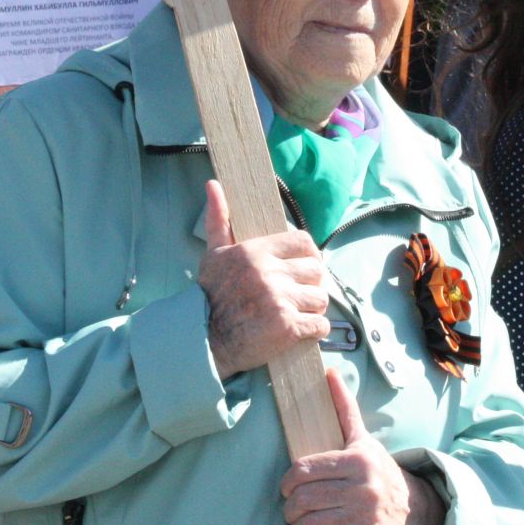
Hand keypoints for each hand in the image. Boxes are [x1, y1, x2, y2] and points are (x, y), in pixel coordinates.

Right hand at [197, 180, 329, 377]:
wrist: (203, 339)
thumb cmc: (209, 295)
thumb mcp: (214, 253)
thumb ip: (219, 219)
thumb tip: (213, 185)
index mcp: (256, 252)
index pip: (305, 243)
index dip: (310, 256)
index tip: (303, 269)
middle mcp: (270, 273)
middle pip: (317, 272)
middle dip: (311, 284)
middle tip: (298, 294)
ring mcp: (280, 300)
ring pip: (320, 299)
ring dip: (312, 309)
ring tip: (297, 313)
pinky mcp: (287, 327)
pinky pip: (320, 325)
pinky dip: (315, 331)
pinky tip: (301, 331)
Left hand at [279, 369, 443, 524]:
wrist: (416, 515)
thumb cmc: (380, 474)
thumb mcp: (363, 441)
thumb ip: (343, 408)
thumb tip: (329, 372)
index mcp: (357, 461)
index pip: (303, 471)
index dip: (287, 482)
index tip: (287, 488)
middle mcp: (362, 489)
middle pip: (302, 500)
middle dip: (289, 509)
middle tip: (291, 511)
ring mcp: (364, 520)